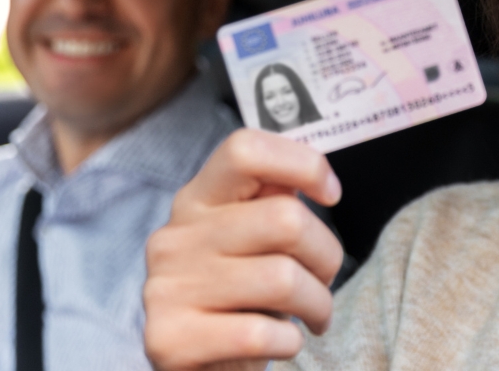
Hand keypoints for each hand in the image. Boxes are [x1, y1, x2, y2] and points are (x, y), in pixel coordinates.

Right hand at [144, 129, 345, 370]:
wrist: (199, 368)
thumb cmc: (241, 298)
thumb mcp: (252, 242)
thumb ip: (272, 202)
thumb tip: (312, 177)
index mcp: (196, 200)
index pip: (245, 149)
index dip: (303, 164)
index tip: (332, 196)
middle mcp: (174, 237)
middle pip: (286, 219)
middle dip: (327, 255)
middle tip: (324, 280)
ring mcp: (166, 288)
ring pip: (283, 278)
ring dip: (318, 304)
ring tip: (313, 316)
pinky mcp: (169, 339)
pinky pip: (261, 333)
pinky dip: (290, 342)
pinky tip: (283, 343)